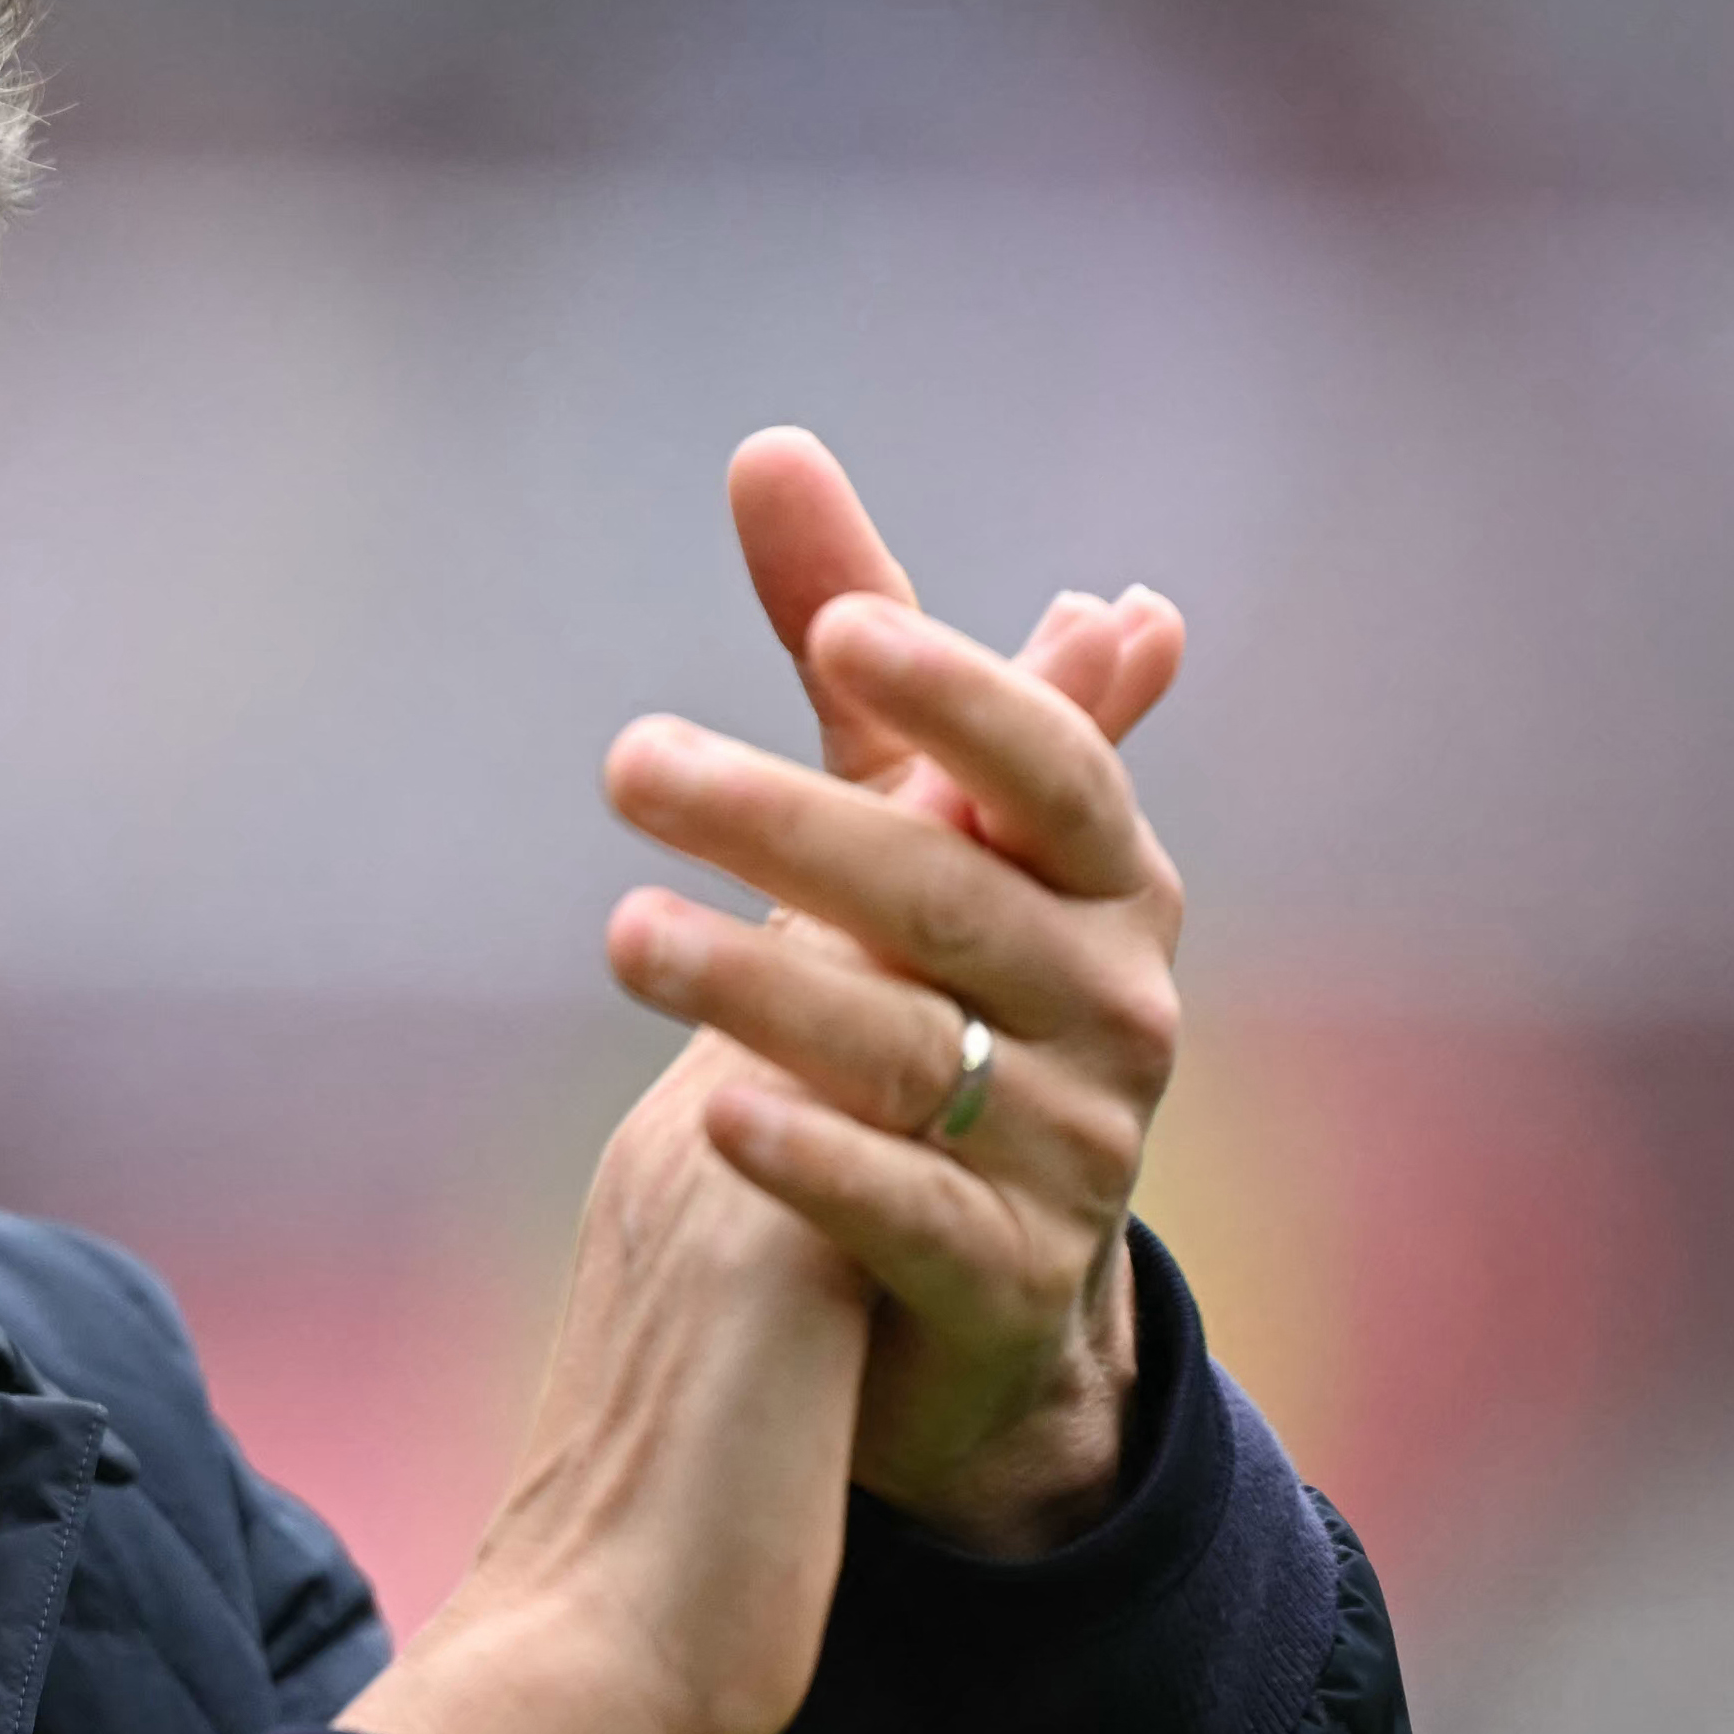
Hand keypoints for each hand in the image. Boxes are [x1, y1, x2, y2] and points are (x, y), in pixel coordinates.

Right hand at [339, 434, 1191, 1733]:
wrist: (560, 1663)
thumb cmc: (634, 1552)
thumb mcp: (714, 1372)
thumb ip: (743, 1268)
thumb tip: (773, 1211)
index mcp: (685, 1154)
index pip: (809, 944)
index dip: (906, 817)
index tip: (1004, 699)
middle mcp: (698, 1125)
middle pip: (849, 887)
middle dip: (969, 736)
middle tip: (1106, 607)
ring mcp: (730, 1171)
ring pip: (878, 923)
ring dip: (997, 781)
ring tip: (1113, 656)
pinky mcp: (782, 1244)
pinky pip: (878, 1052)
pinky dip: (968, 926)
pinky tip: (1058, 846)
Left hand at [603, 432, 1190, 1556]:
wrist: (988, 1289)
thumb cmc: (948, 1000)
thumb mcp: (909, 821)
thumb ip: (846, 648)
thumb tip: (768, 444)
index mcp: (1101, 881)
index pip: (1050, 769)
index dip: (958, 698)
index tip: (833, 631)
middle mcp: (1113, 1005)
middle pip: (948, 900)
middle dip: (788, 827)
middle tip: (624, 763)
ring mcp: (1075, 1149)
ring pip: (915, 1053)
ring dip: (763, 989)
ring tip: (621, 933)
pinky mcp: (1003, 1279)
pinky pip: (910, 1211)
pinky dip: (815, 1158)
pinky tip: (710, 1113)